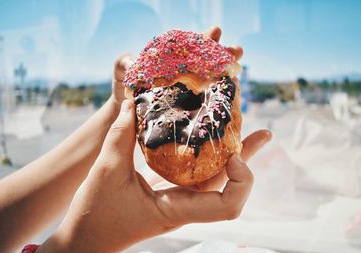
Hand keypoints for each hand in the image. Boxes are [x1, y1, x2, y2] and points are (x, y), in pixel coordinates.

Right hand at [34, 99, 268, 252]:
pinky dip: (208, 155)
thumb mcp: (106, 172)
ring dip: (234, 154)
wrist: (85, 238)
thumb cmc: (95, 215)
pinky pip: (197, 173)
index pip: (228, 206)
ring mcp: (179, 199)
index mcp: (176, 210)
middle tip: (263, 132)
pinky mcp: (171, 192)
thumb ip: (121, 136)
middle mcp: (185, 206)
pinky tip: (208, 137)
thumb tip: (134, 103)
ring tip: (245, 127)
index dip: (242, 181)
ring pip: (216, 177)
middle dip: (247, 157)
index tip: (234, 154)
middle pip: (230, 185)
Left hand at [110, 26, 243, 106]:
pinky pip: (205, 100)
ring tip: (238, 69)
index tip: (216, 31)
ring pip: (211, 79)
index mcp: (172, 58)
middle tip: (238, 51)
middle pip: (207, 60)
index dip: (204, 39)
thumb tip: (134, 60)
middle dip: (224, 54)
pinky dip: (218, 96)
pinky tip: (230, 94)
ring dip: (226, 73)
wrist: (126, 112)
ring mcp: (187, 90)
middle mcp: (183, 72)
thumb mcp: (122, 69)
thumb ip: (124, 62)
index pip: (191, 45)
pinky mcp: (188, 107)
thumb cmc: (124, 86)